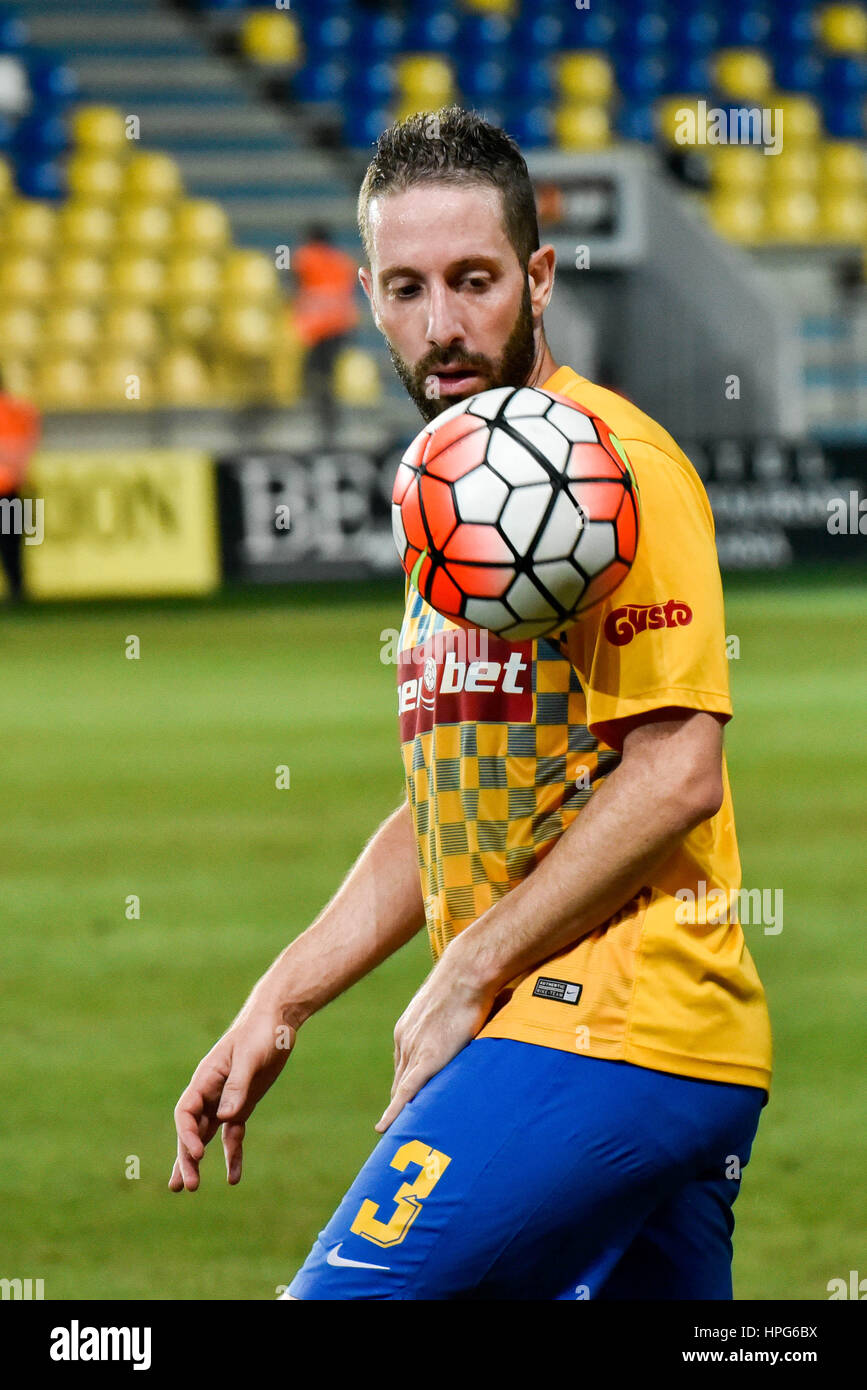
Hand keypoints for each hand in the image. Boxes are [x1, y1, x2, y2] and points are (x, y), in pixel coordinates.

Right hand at [169, 1004, 295, 1191]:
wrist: (276, 1020)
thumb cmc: (261, 1032)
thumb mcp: (251, 1058)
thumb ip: (238, 1085)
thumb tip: (225, 1117)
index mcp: (206, 1079)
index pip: (186, 1112)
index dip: (186, 1135)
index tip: (198, 1155)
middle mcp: (210, 1092)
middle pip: (191, 1130)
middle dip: (186, 1158)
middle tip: (186, 1186)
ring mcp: (225, 1100)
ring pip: (205, 1136)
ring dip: (197, 1160)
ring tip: (188, 1188)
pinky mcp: (242, 1105)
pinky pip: (231, 1135)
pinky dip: (232, 1154)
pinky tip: (233, 1177)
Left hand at [375, 958, 495, 1133]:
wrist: (468, 971)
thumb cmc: (471, 980)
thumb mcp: (459, 1001)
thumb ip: (462, 1017)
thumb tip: (488, 1017)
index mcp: (409, 1027)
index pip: (404, 1066)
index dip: (405, 1087)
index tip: (407, 1103)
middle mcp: (405, 1040)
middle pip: (400, 1081)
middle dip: (401, 1104)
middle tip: (403, 1128)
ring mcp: (412, 1049)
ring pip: (403, 1089)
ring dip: (404, 1111)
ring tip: (404, 1135)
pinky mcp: (426, 1059)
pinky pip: (406, 1093)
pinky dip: (395, 1112)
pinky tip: (386, 1129)